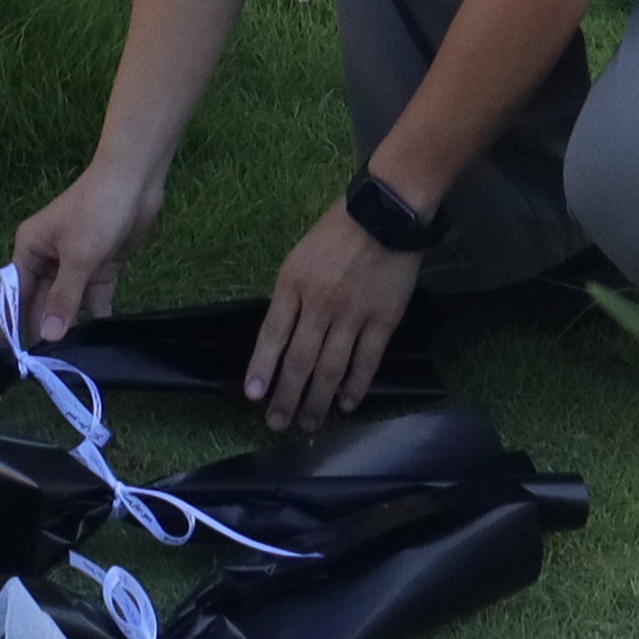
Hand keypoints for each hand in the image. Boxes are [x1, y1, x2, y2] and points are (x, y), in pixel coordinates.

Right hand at [8, 166, 160, 345]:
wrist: (135, 183)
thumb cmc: (96, 212)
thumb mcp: (78, 257)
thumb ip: (63, 298)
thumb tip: (48, 336)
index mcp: (30, 250)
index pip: (16, 293)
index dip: (14, 322)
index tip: (18, 356)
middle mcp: (48, 260)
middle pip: (40, 301)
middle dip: (44, 329)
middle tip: (47, 367)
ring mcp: (74, 266)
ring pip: (66, 303)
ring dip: (70, 326)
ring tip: (70, 362)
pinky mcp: (99, 270)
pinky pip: (92, 299)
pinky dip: (95, 316)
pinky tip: (99, 343)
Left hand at [248, 204, 422, 430]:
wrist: (384, 216)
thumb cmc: (336, 234)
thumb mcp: (298, 259)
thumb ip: (290, 297)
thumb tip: (281, 338)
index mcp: (292, 284)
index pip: (272, 335)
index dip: (261, 368)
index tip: (253, 396)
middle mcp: (319, 303)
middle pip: (299, 360)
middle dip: (286, 396)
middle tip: (277, 423)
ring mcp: (353, 314)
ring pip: (331, 368)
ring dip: (318, 400)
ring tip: (308, 423)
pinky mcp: (384, 320)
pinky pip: (366, 362)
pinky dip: (355, 386)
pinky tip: (346, 404)